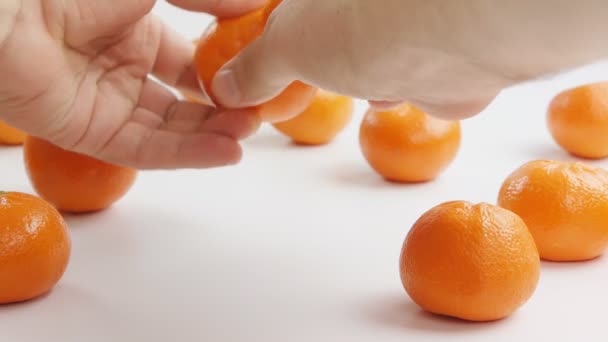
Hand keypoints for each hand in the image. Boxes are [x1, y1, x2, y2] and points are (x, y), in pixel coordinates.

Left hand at [0, 0, 264, 168]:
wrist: (7, 10)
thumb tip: (256, 6)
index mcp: (136, 33)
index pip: (190, 65)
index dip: (225, 74)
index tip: (258, 80)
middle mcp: (124, 71)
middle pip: (185, 103)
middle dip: (223, 110)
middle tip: (258, 114)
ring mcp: (107, 105)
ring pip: (170, 130)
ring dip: (211, 135)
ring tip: (248, 134)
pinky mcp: (90, 135)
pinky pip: (146, 151)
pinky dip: (187, 155)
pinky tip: (226, 152)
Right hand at [210, 0, 607, 118]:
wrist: (456, 36)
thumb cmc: (362, 28)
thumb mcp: (287, 47)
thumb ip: (256, 67)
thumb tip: (225, 87)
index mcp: (325, 0)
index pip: (291, 20)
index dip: (274, 49)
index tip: (259, 78)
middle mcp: (367, 10)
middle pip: (332, 41)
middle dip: (322, 66)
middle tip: (310, 84)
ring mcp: (408, 30)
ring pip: (371, 63)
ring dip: (364, 80)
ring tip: (368, 78)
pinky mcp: (440, 60)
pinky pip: (409, 82)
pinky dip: (399, 93)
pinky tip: (398, 90)